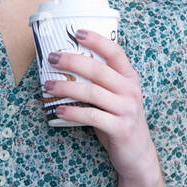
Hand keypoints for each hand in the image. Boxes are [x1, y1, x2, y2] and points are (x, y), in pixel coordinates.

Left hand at [43, 29, 161, 186]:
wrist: (138, 154)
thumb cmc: (120, 120)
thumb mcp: (116, 97)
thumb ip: (101, 83)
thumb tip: (67, 67)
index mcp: (130, 78)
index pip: (115, 52)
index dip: (97, 40)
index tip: (77, 32)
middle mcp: (130, 91)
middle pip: (99, 70)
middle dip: (72, 61)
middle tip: (52, 58)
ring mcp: (127, 110)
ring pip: (92, 92)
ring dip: (66, 87)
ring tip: (48, 85)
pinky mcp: (120, 128)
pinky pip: (92, 116)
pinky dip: (73, 112)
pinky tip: (59, 109)